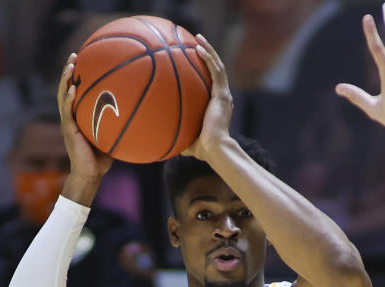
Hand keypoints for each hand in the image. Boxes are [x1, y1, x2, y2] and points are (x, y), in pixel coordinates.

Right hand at [57, 53, 113, 182]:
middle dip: (68, 71)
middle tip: (74, 55)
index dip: (77, 76)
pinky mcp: (68, 130)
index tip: (83, 60)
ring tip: (71, 65)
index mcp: (78, 116)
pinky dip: (69, 99)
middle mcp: (70, 116)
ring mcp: (68, 122)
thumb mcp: (112, 136)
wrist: (91, 174)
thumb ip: (119, 124)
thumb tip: (140, 114)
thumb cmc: (102, 158)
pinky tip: (72, 89)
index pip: (75, 91)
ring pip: (63, 96)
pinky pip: (67, 112)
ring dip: (65, 79)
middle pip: (66, 88)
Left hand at [182, 35, 232, 160]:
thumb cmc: (202, 149)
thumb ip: (178, 135)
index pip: (213, 83)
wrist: (215, 150)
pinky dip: (208, 58)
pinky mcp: (222, 95)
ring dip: (209, 50)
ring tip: (198, 38)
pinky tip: (199, 48)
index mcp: (217, 105)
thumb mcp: (187, 139)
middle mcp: (223, 98)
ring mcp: (223, 95)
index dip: (206, 69)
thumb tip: (161, 141)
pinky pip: (216, 71)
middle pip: (216, 70)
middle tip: (197, 42)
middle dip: (207, 54)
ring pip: (218, 66)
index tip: (195, 60)